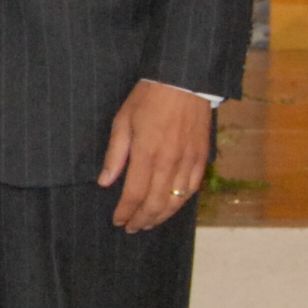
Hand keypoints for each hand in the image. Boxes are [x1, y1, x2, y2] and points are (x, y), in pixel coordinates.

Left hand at [96, 78, 214, 229]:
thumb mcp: (123, 120)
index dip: (125, 212)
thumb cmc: (149, 97)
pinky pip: (192, 188)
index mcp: (146, 153)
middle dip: (142, 220)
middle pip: (155, 204)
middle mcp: (169, 162)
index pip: (133, 195)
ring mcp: (188, 161)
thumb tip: (104, 182)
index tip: (118, 221)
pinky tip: (171, 206)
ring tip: (149, 223)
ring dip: (161, 216)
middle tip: (132, 228)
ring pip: (175, 200)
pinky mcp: (202, 157)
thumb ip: (115, 155)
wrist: (184, 79)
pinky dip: (181, 202)